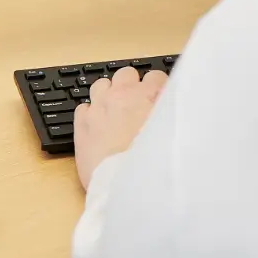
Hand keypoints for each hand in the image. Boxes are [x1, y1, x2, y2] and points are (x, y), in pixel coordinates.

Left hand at [74, 66, 167, 189]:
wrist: (122, 184)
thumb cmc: (152, 162)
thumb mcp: (172, 132)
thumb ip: (172, 113)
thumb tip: (175, 106)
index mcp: (148, 95)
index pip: (155, 76)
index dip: (157, 87)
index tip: (158, 98)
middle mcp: (122, 95)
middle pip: (126, 73)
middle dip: (131, 85)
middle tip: (136, 103)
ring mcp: (99, 107)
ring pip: (101, 84)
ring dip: (108, 94)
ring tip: (114, 110)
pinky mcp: (81, 124)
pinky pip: (83, 106)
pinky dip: (90, 112)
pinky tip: (97, 125)